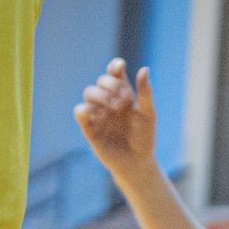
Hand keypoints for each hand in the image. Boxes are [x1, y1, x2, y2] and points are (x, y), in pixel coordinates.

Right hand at [75, 58, 157, 179]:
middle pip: (101, 80)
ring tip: (117, 107)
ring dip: (101, 95)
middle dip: (112, 84)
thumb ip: (145, 93)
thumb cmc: (143, 137)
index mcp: (122, 94)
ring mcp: (97, 113)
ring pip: (89, 92)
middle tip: (125, 99)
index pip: (114, 72)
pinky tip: (102, 115)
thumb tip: (144, 69)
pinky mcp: (89, 127)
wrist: (137, 162)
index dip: (114, 66)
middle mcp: (108, 101)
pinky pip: (80, 111)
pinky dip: (88, 108)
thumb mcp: (148, 114)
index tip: (120, 67)